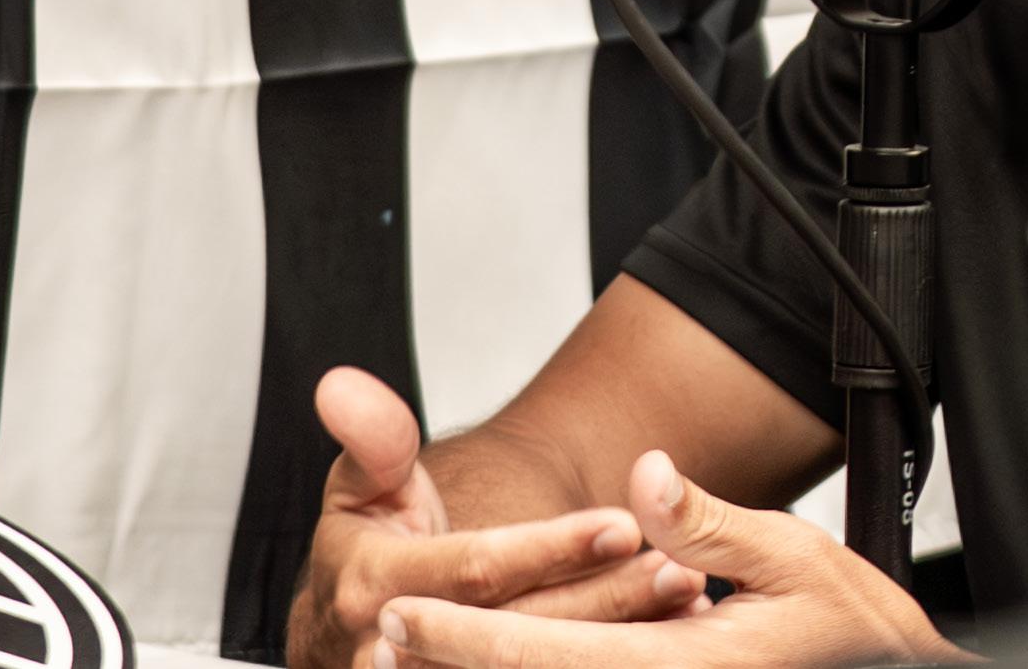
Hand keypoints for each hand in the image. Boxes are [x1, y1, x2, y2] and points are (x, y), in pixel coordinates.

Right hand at [288, 370, 705, 668]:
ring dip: (615, 633)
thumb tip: (341, 385)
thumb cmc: (364, 549)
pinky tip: (660, 633)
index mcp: (375, 590)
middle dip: (605, 601)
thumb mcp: (358, 486)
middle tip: (680, 569)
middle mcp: (400, 650)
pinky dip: (602, 660)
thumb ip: (372, 438)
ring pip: (536, 664)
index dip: (552, 548)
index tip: (625, 522)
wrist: (341, 633)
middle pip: (522, 627)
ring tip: (686, 596)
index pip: (478, 571)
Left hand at [380, 450, 966, 668]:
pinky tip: (496, 662)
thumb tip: (649, 476)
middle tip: (378, 640)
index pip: (540, 655)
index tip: (399, 614)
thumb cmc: (853, 629)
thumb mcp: (796, 557)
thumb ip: (710, 521)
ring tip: (409, 656)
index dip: (461, 636)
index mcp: (678, 666)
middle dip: (445, 666)